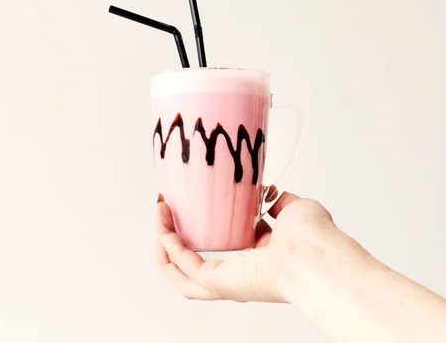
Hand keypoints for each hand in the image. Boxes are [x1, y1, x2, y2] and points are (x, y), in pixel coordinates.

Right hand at [155, 189, 345, 302]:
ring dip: (163, 242)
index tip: (189, 205)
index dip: (199, 228)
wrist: (318, 255)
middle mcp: (237, 276)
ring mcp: (225, 283)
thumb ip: (279, 201)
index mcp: (255, 262)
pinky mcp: (217, 282)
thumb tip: (269, 192)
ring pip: (179, 270)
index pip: (218, 250)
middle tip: (165, 210)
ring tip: (158, 214)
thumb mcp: (295, 209)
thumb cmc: (315, 240)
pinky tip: (163, 222)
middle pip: (190, 264)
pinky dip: (168, 244)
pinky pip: (181, 265)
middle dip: (172, 237)